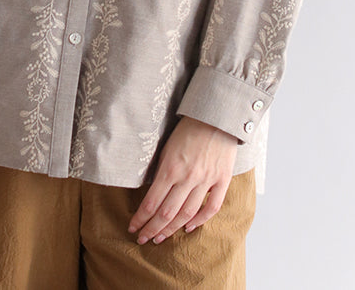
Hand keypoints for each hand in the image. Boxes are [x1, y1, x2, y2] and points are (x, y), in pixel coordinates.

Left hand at [128, 115, 238, 244]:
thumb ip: (162, 169)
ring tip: (160, 238)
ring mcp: (206, 179)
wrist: (216, 115)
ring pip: (187, 214)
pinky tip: (189, 228)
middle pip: (167, 213)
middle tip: (142, 239)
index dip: (141, 218)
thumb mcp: (167, 145)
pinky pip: (212, 207)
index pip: (151, 202)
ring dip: (172, 229)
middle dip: (152, 229)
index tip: (132, 227)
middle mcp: (188, 177)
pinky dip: (200, 221)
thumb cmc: (188, 127)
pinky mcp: (222, 179)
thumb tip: (153, 192)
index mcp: (170, 167)